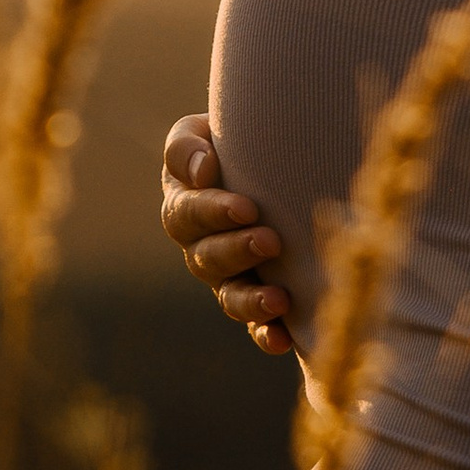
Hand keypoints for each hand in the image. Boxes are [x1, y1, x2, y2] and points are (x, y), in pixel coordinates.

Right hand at [161, 111, 293, 354]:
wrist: (276, 157)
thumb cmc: (235, 139)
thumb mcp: (203, 130)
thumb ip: (188, 145)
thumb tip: (202, 171)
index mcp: (185, 206)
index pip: (187, 214)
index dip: (213, 213)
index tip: (247, 207)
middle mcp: (202, 248)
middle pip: (207, 258)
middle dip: (237, 251)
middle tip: (270, 240)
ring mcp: (230, 278)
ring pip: (229, 297)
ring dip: (250, 300)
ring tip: (279, 298)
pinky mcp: (259, 302)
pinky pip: (256, 327)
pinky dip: (267, 335)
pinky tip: (284, 338)